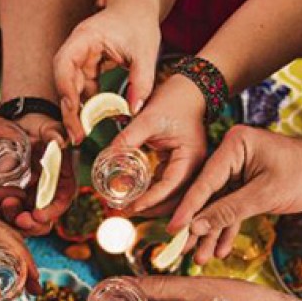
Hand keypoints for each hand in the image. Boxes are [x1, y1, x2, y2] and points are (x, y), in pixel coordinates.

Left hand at [1, 114, 77, 235]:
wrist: (19, 123)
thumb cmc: (37, 125)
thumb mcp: (47, 126)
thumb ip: (55, 133)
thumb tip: (60, 142)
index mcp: (63, 177)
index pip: (63, 199)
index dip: (53, 210)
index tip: (39, 215)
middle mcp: (49, 189)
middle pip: (46, 215)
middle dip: (34, 222)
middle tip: (20, 220)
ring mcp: (33, 194)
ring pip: (28, 216)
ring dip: (17, 218)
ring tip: (4, 207)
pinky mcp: (18, 194)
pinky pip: (14, 210)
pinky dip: (6, 212)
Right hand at [54, 0, 162, 143]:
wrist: (138, 10)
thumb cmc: (139, 23)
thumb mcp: (145, 52)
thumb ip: (141, 81)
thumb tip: (134, 110)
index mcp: (85, 38)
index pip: (64, 64)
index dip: (66, 89)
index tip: (74, 111)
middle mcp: (78, 49)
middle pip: (64, 81)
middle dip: (69, 110)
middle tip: (77, 135)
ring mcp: (82, 59)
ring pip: (72, 89)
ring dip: (76, 112)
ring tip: (82, 135)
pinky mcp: (89, 68)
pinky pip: (84, 90)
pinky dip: (87, 106)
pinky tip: (92, 123)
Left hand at [114, 75, 207, 216]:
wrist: (191, 88)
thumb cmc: (175, 99)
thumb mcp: (148, 118)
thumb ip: (128, 139)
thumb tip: (107, 158)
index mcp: (191, 158)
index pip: (170, 186)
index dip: (150, 199)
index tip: (131, 207)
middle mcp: (194, 168)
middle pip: (174, 199)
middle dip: (149, 209)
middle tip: (123, 211)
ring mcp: (189, 168)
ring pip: (170, 196)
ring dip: (150, 204)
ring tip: (125, 207)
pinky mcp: (180, 166)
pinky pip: (166, 186)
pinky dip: (152, 193)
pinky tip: (134, 195)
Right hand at [170, 126, 301, 263]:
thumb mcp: (265, 195)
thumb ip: (228, 211)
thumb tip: (196, 227)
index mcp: (234, 146)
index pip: (204, 182)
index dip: (188, 209)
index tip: (173, 230)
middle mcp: (231, 155)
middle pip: (206, 196)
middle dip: (198, 226)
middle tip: (183, 250)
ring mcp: (237, 170)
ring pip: (217, 206)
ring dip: (211, 232)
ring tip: (200, 257)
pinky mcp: (245, 184)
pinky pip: (231, 209)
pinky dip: (227, 228)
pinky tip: (220, 249)